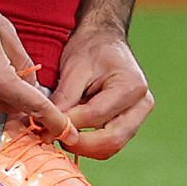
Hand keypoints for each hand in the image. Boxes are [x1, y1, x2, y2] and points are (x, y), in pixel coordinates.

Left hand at [48, 0, 153, 158]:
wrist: (105, 39)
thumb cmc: (91, 48)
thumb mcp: (74, 67)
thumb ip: (64, 99)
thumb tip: (48, 128)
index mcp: (131, 86)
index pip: (97, 115)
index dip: (69, 125)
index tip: (44, 128)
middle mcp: (142, 104)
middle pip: (112, 140)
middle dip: (79, 144)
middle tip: (52, 138)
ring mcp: (139, 116)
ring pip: (112, 146)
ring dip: (83, 146)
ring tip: (59, 135)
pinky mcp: (130, 123)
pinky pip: (110, 141)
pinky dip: (89, 143)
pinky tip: (71, 133)